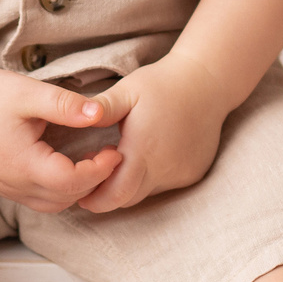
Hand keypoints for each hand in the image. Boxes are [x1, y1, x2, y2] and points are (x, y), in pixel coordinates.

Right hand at [0, 64, 124, 213]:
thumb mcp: (29, 92)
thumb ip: (65, 104)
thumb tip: (100, 113)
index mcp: (21, 163)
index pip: (70, 181)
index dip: (98, 170)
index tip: (114, 151)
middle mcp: (12, 184)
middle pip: (64, 198)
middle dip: (93, 182)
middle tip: (110, 156)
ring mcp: (5, 188)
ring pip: (52, 205)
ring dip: (76, 190)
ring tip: (91, 162)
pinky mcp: (2, 186)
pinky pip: (38, 200)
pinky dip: (59, 190)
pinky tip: (67, 166)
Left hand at [76, 59, 236, 213]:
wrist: (207, 82)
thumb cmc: (162, 84)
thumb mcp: (127, 91)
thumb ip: (102, 109)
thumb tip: (75, 117)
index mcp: (143, 150)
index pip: (115, 194)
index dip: (95, 199)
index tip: (81, 193)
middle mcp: (164, 168)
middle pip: (128, 198)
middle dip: (108, 193)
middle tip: (96, 174)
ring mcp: (182, 173)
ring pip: (146, 193)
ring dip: (130, 183)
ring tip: (120, 158)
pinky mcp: (193, 173)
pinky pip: (164, 185)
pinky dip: (150, 178)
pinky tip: (146, 155)